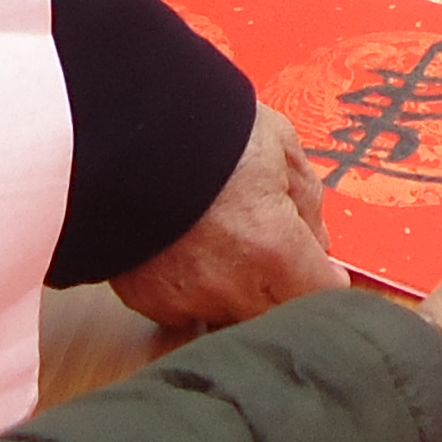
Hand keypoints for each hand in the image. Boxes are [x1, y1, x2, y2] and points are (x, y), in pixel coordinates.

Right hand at [111, 103, 351, 335]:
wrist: (118, 129)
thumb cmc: (202, 126)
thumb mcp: (277, 144)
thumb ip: (306, 200)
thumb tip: (316, 240)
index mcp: (273, 247)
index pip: (322, 294)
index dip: (323, 277)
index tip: (318, 265)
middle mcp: (231, 286)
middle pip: (277, 314)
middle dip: (281, 288)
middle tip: (269, 247)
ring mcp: (185, 299)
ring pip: (229, 314)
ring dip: (235, 289)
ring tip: (218, 238)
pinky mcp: (148, 301)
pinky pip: (184, 308)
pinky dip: (191, 286)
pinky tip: (183, 247)